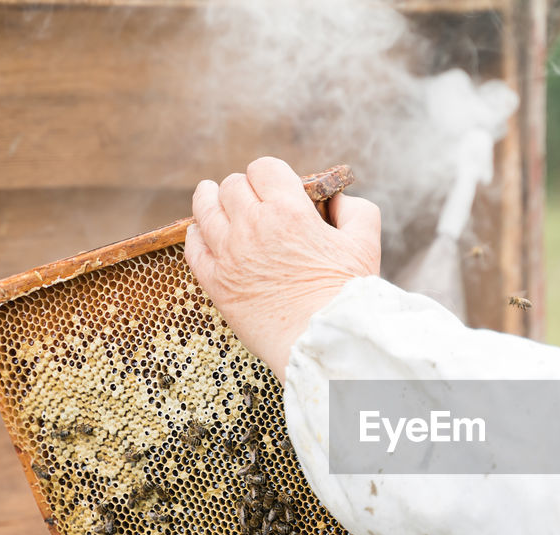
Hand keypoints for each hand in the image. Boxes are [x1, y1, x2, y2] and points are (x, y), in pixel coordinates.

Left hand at [185, 156, 380, 381]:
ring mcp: (230, 254)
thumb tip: (337, 200)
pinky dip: (197, 235)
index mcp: (289, 211)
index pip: (264, 168)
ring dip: (209, 199)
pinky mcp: (217, 283)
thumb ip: (355, 210)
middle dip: (244, 188)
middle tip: (249, 197)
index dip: (269, 174)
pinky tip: (203, 233)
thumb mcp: (365, 244)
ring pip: (204, 208)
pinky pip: (193, 246)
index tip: (273, 185)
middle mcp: (253, 226)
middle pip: (232, 185)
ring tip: (211, 195)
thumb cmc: (347, 295)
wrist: (323, 342)